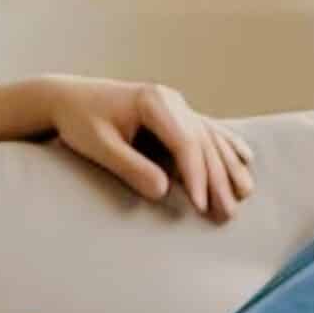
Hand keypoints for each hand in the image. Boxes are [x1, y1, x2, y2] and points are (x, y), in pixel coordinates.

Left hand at [48, 77, 254, 219]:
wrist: (68, 98)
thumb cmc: (79, 121)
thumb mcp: (99, 146)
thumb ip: (130, 167)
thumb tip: (162, 190)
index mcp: (152, 101)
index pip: (184, 142)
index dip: (196, 176)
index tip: (200, 206)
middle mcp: (170, 99)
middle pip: (203, 142)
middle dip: (218, 179)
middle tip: (229, 214)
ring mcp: (175, 104)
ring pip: (209, 137)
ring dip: (228, 167)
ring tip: (245, 195)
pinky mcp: (174, 112)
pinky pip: (207, 129)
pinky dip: (226, 145)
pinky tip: (245, 157)